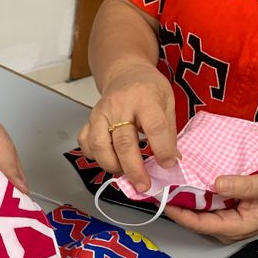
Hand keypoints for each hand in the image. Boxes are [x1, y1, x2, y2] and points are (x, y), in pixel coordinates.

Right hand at [78, 59, 177, 192]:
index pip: (154, 126)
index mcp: (145, 97)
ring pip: (99, 145)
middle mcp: (120, 105)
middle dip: (134, 169)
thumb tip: (172, 160)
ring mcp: (101, 113)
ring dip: (111, 165)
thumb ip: (169, 131)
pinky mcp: (89, 120)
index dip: (162, 149)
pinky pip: (85, 143)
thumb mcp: (167, 101)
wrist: (124, 72)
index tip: (168, 164)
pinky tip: (107, 160)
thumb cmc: (148, 88)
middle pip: (124, 142)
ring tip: (124, 174)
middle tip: (143, 185)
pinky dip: (93, 157)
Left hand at [163, 171, 257, 242]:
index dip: (178, 213)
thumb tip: (216, 183)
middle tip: (158, 189)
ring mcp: (227, 223)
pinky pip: (207, 209)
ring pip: (199, 215)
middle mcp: (227, 229)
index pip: (198, 223)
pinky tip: (186, 186)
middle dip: (176, 206)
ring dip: (183, 202)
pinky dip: (195, 198)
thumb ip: (241, 185)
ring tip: (167, 186)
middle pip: (194, 221)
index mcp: (235, 227)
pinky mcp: (228, 215)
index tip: (163, 200)